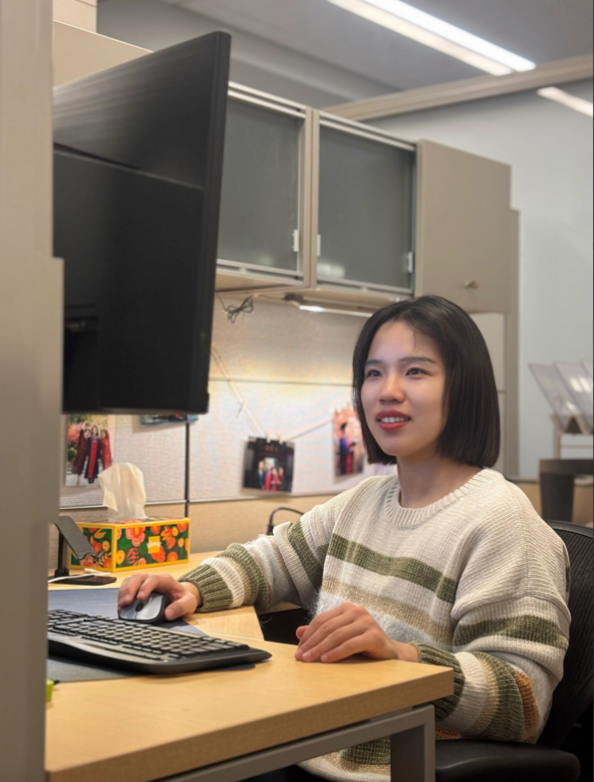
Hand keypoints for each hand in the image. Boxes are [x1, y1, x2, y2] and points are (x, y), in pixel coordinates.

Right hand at [118, 573, 201, 620]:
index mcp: (165, 580)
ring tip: (121, 605)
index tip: (140, 598)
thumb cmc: (184, 598)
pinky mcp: (138, 588)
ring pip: (131, 580)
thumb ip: (181, 607)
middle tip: (125, 602)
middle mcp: (153, 578)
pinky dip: (122, 595)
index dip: (145, 587)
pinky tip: (121, 605)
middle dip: (130, 589)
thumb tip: (168, 614)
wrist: (181, 597)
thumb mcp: (189, 603)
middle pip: (138, 577)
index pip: (153, 579)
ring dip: (124, 591)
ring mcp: (144, 582)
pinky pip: (127, 586)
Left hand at [295, 603, 419, 663]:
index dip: (308, 635)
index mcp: (347, 609)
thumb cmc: (362, 645)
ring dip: (320, 649)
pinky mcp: (375, 635)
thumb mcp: (340, 637)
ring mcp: (367, 622)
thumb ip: (322, 633)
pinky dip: (336, 653)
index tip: (298, 650)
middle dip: (311, 643)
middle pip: (328, 628)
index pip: (321, 620)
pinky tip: (326, 660)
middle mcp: (357, 611)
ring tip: (309, 660)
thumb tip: (298, 631)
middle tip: (300, 657)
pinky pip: (351, 644)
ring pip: (337, 636)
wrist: (390, 653)